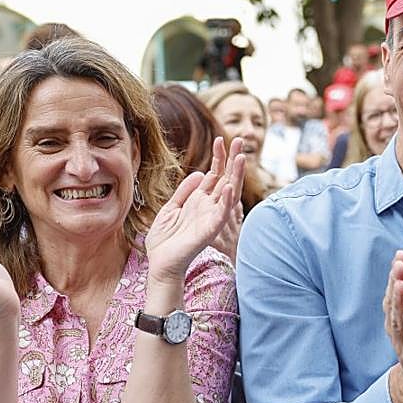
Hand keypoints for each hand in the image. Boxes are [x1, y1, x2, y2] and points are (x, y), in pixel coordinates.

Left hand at [147, 137, 244, 281]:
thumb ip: (185, 191)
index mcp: (200, 201)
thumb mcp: (171, 208)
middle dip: (232, 160)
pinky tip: (228, 186)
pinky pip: (221, 214)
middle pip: (225, 179)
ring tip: (241, 157)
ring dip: (235, 176)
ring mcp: (211, 218)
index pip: (215, 175)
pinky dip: (225, 200)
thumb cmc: (165, 240)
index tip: (221, 139)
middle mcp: (209, 207)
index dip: (219, 157)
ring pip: (228, 193)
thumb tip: (201, 172)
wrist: (161, 263)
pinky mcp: (209, 231)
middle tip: (240, 140)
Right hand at [383, 244, 402, 402]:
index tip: (401, 255)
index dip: (398, 272)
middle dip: (395, 284)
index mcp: (402, 307)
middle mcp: (399, 323)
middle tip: (398, 266)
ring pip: (399, 321)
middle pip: (394, 301)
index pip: (397, 287)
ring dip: (399, 304)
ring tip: (400, 286)